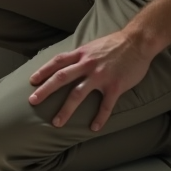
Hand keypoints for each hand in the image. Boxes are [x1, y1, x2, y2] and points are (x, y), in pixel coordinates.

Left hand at [27, 31, 154, 131]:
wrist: (138, 41)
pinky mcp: (115, 86)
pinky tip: (94, 128)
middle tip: (33, 101)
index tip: (32, 81)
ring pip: (78, 94)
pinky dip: (99, 118)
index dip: (43, 71)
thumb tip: (67, 64)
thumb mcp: (92, 46)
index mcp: (81, 54)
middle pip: (61, 78)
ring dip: (66, 110)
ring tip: (56, 123)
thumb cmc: (115, 44)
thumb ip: (80, 56)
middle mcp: (87, 64)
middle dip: (45, 90)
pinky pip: (105, 106)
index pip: (57, 62)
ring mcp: (101, 76)